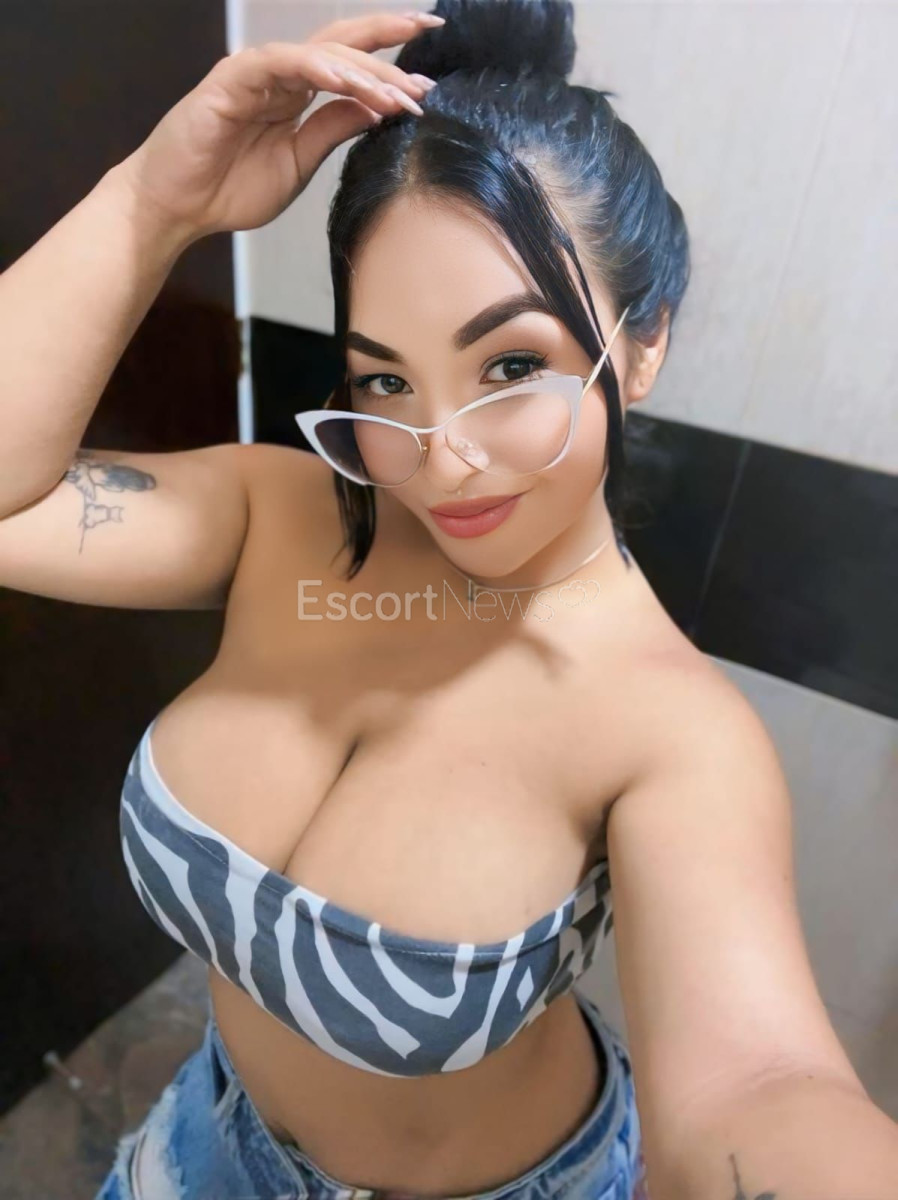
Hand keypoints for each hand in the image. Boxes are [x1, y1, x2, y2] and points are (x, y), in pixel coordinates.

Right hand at [112, 10, 442, 243]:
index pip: (350, 63)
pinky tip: (348, 82)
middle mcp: (281, 75)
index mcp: (297, 94)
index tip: (429, 79)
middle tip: (429, 47)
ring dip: (364, 71)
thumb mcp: (299, 164)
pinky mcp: (232, 80)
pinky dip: (317, 69)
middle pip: (342, 43)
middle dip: (389, 40)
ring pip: (320, 53)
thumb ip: (332, 132)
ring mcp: (257, 73)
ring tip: (399, 93)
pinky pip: (282, 64)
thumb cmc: (229, 188)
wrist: (179, 208)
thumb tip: (377, 110)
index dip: (390, 60)